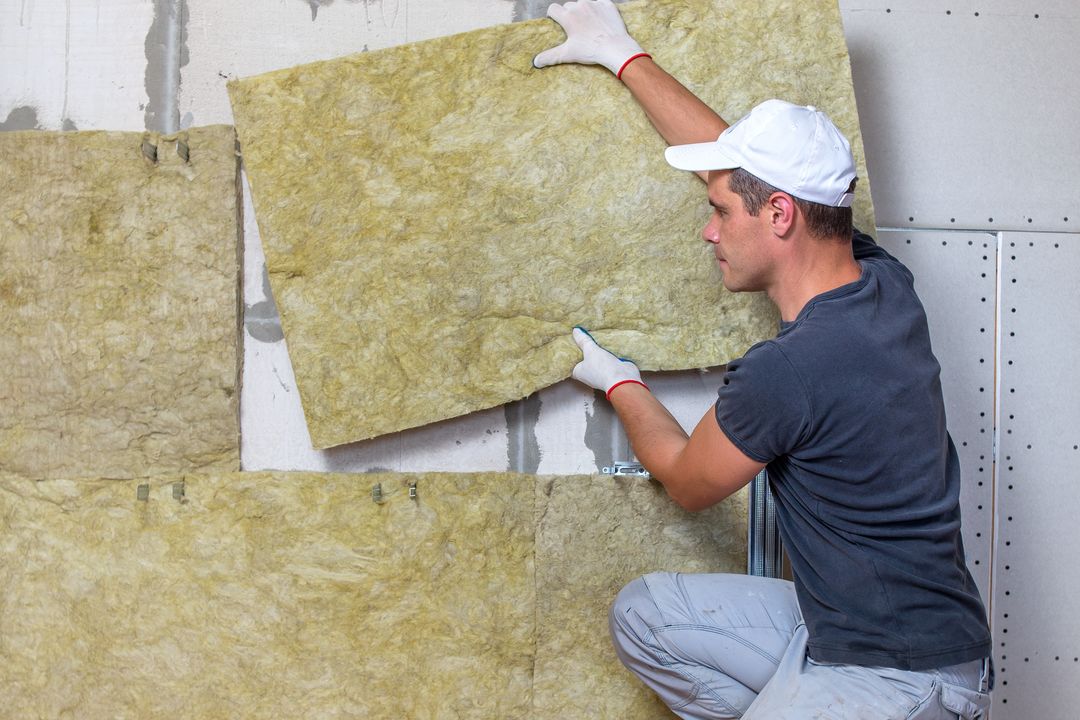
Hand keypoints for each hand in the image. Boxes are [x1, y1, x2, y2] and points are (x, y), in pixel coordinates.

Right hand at [533, 0, 647, 76]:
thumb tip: (535, 62)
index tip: (558, 22)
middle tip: (576, 29)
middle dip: (570, 15)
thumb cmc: (591, 51)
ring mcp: (594, 3)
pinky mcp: (607, 4)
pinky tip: (601, 22)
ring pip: (583, 3)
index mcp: (568, 16)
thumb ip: (550, 56)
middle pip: (568, 6)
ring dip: (584, 11)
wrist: (615, 48)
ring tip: (589, 25)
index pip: (553, 8)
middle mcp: (579, 6)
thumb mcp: (568, 54)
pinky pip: (599, 3)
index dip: (553, 15)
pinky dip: (599, 10)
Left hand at [571, 327, 647, 398]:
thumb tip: (575, 330)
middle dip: (583, 349)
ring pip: (596, 358)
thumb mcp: (590, 350)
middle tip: (581, 336)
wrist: (623, 379)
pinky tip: (606, 341)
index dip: (568, 354)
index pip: (569, 363)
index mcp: (578, 372)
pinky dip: (606, 351)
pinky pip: (607, 358)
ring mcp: (600, 372)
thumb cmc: (602, 368)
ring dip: (596, 350)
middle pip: (583, 359)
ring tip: (593, 336)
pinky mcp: (611, 369)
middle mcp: (588, 374)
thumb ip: (583, 340)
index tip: (568, 344)